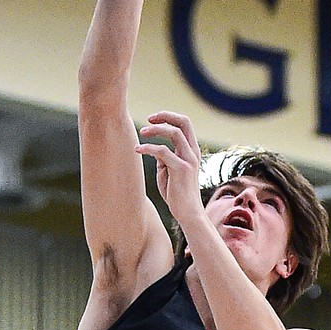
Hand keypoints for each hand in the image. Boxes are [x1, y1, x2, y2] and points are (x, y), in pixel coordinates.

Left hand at [136, 111, 204, 230]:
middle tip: (148, 119)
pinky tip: (138, 149)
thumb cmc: (177, 194)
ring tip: (141, 132)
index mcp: (191, 151)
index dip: (168, 117)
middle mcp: (192, 152)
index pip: (184, 124)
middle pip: (184, 122)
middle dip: (165, 116)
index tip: (152, 120)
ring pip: (174, 133)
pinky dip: (148, 147)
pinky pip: (163, 151)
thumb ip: (164, 159)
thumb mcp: (168, 172)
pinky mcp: (181, 169)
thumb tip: (155, 150)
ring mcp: (188, 160)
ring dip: (156, 130)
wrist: (188, 213)